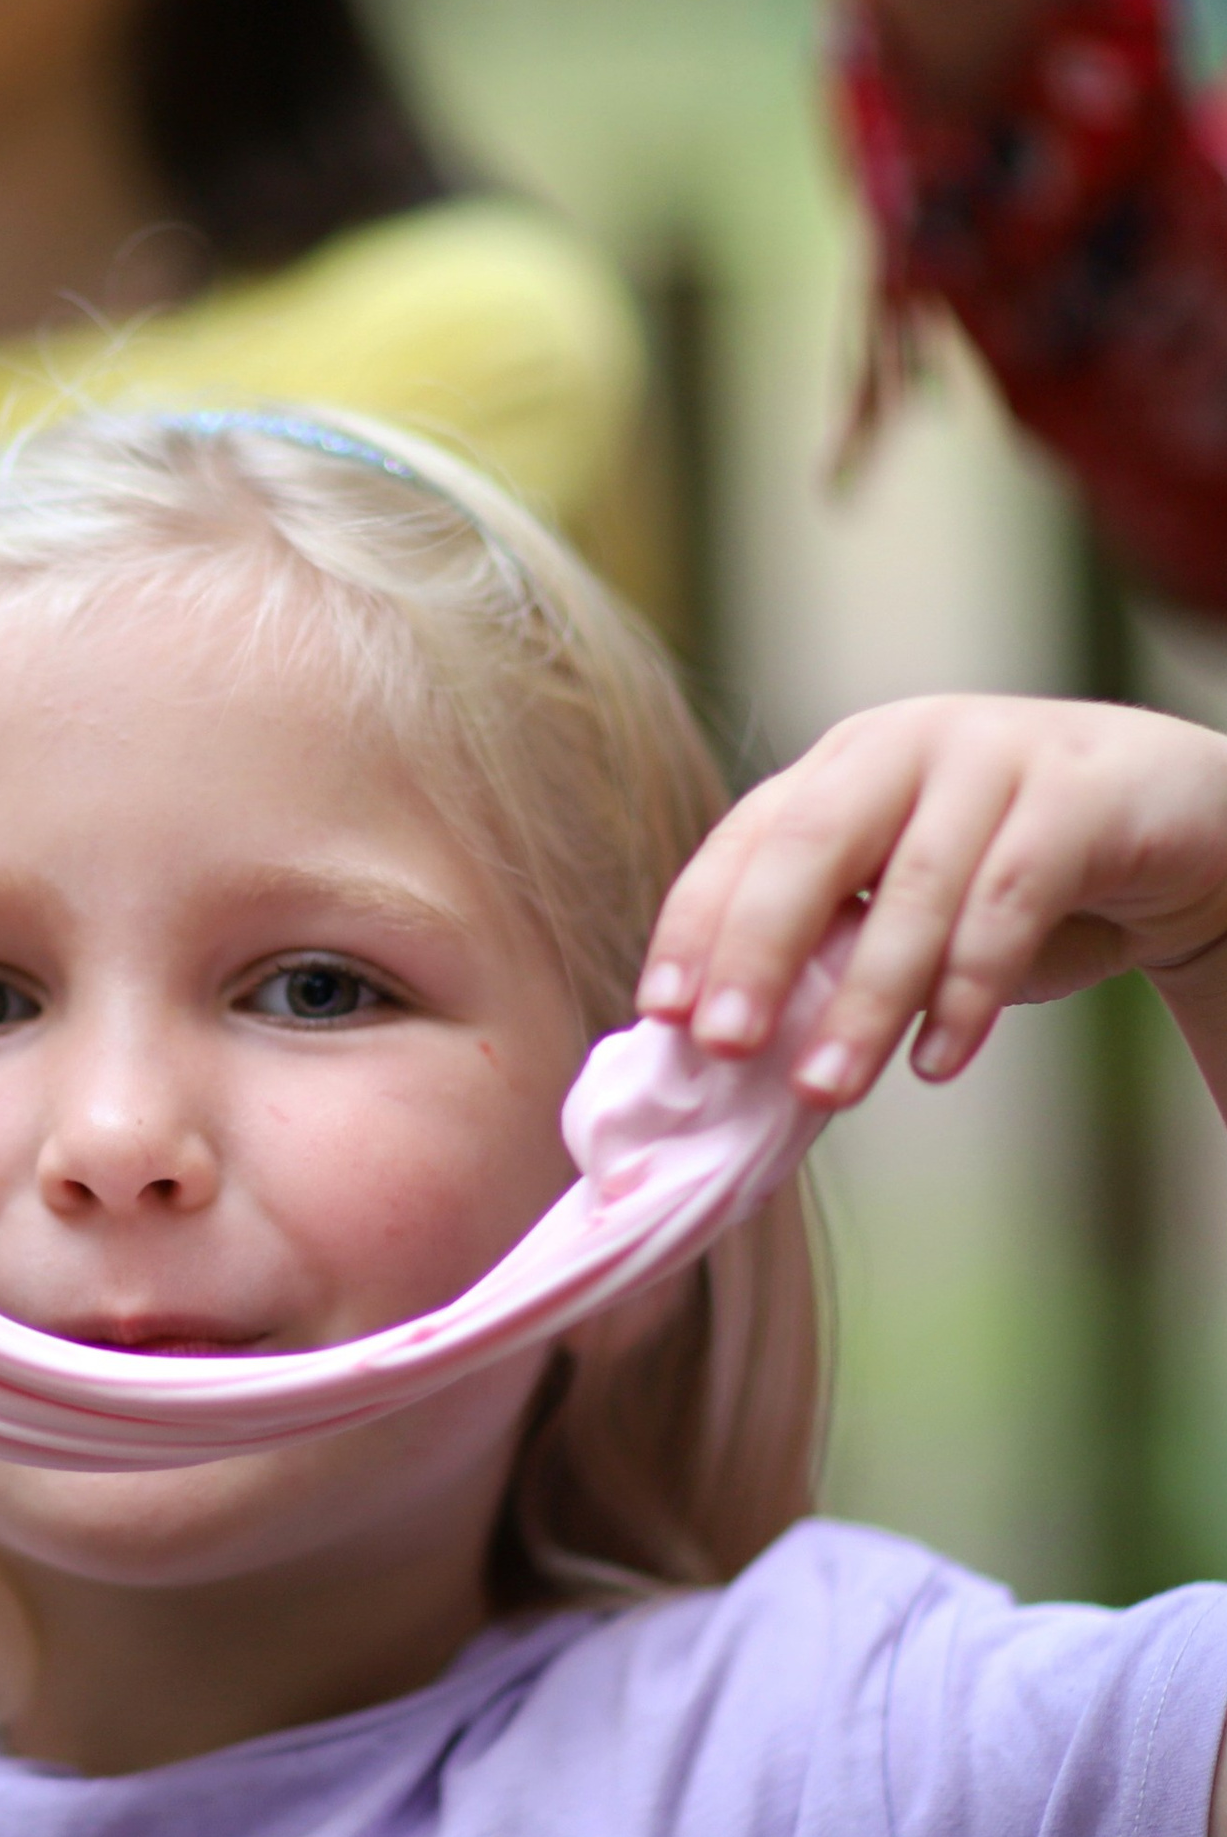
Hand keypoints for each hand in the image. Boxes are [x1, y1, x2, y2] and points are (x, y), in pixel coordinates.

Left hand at [638, 697, 1226, 1105]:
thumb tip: (724, 1052)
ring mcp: (995, 755)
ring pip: (913, 888)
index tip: (662, 1013)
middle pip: (808, 846)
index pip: (742, 843)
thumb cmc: (1016, 884)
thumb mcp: (906, 912)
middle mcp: (902, 746)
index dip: (696, 925)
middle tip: (724, 1047)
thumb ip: (829, 954)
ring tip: (828, 1091)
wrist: (1186, 830)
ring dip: (866, 1003)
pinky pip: (1011, 900)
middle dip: (756, 951)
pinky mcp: (1083, 792)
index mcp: (837, 769)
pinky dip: (968, 991)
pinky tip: (939, 1060)